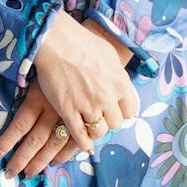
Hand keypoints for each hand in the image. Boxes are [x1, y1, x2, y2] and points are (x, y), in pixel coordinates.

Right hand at [0, 14, 138, 177]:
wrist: (56, 41)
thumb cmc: (82, 41)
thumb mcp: (109, 54)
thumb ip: (117, 73)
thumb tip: (119, 82)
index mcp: (120, 83)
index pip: (130, 111)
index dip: (122, 111)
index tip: (116, 109)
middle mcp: (107, 97)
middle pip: (115, 123)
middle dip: (109, 120)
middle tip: (101, 115)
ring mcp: (87, 106)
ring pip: (98, 131)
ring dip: (96, 130)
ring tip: (91, 125)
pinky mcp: (68, 111)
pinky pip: (79, 135)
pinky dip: (83, 142)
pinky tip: (85, 144)